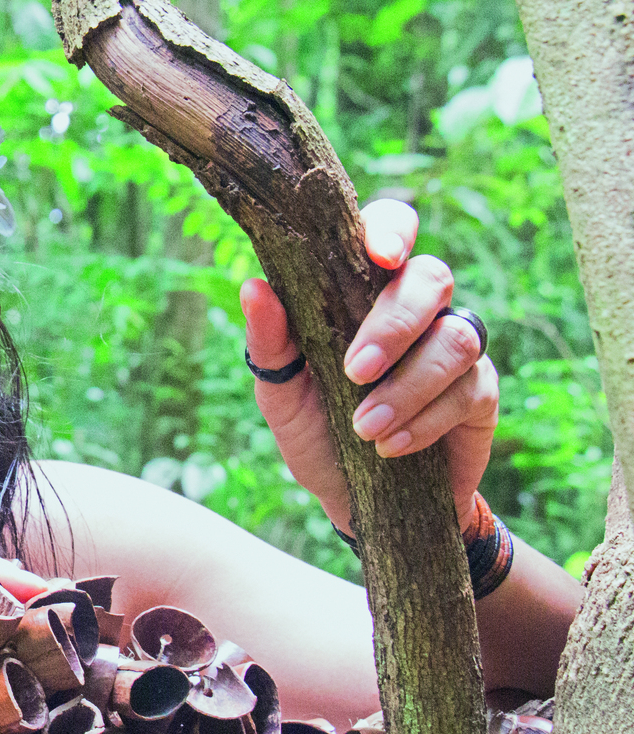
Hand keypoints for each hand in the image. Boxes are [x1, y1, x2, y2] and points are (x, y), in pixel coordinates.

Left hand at [241, 198, 497, 534]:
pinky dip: (425, 420)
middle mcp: (415, 309)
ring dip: (408, 385)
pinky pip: (469, 389)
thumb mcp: (279, 392)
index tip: (379, 255)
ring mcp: (453, 347)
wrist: (354, 502)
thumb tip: (253, 287)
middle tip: (354, 371)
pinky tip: (390, 446)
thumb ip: (271, 342)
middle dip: (395, 323)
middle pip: (432, 277)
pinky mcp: (480, 393)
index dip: (391, 231)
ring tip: (365, 428)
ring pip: (457, 335)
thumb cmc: (315, 431)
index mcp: (363, 291)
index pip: (390, 232)